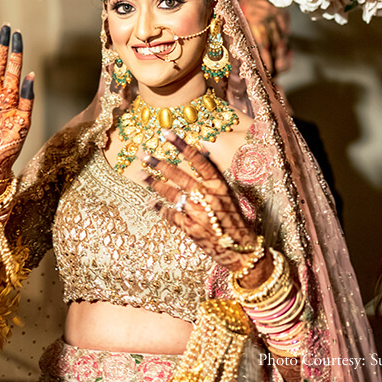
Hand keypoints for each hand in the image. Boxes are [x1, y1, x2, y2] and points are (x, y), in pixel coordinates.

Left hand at [142, 131, 269, 282]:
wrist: (241, 248)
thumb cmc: (234, 219)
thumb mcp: (228, 194)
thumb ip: (213, 176)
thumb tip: (200, 153)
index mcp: (219, 185)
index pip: (197, 159)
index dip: (181, 145)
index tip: (167, 133)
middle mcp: (207, 197)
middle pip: (179, 175)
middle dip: (159, 163)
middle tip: (143, 154)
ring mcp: (197, 213)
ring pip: (171, 194)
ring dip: (153, 183)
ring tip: (140, 174)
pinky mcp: (190, 229)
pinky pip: (170, 214)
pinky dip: (159, 208)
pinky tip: (148, 202)